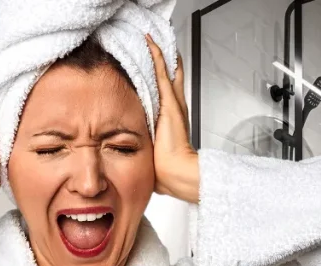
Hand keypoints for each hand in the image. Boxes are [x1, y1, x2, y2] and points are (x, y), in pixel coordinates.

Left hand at [145, 34, 198, 203]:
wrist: (176, 173)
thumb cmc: (166, 169)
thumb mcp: (155, 154)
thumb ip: (152, 149)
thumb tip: (144, 156)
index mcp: (172, 120)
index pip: (168, 93)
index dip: (165, 78)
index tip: (161, 65)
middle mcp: (176, 109)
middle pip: (172, 78)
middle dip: (167, 61)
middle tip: (162, 43)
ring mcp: (173, 104)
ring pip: (167, 72)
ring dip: (162, 54)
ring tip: (156, 38)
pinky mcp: (169, 103)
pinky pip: (162, 74)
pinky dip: (158, 58)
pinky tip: (152, 44)